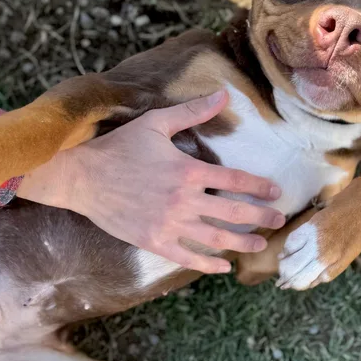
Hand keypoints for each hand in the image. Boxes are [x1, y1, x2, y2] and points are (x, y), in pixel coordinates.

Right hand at [16, 90, 284, 272]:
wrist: (82, 177)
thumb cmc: (119, 147)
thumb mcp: (156, 123)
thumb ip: (193, 112)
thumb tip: (224, 95)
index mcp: (188, 171)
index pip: (235, 180)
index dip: (259, 187)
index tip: (276, 192)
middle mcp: (183, 201)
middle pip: (233, 212)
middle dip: (260, 217)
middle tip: (278, 220)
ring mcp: (169, 225)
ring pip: (216, 238)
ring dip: (242, 243)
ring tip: (261, 245)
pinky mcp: (154, 241)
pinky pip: (187, 257)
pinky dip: (208, 264)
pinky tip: (223, 266)